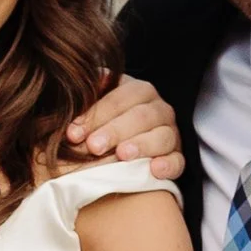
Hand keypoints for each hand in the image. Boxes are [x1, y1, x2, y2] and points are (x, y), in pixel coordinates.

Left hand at [62, 74, 184, 177]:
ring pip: (162, 136)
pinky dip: (167, 165)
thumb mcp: (91, 112)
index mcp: (138, 91)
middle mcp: (158, 109)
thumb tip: (87, 81)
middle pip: (141, 116)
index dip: (96, 114)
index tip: (73, 133)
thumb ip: (87, 98)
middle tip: (93, 146)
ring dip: (141, 145)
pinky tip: (154, 170)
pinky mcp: (176, 158)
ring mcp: (170, 134)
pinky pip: (177, 161)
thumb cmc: (99, 131)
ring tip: (122, 155)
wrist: (115, 157)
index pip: (121, 97)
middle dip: (115, 131)